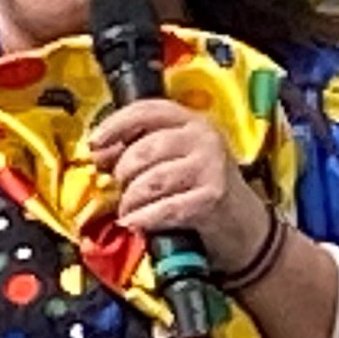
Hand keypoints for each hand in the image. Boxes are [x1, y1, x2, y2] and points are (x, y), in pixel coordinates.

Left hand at [94, 96, 269, 265]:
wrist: (244, 227)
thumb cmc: (203, 189)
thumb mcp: (178, 158)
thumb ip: (142, 149)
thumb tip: (100, 153)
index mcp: (192, 121)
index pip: (146, 110)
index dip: (115, 125)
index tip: (95, 145)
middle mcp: (204, 138)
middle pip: (143, 150)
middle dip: (123, 173)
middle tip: (121, 189)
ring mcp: (210, 167)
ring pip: (150, 181)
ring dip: (130, 200)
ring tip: (129, 210)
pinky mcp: (212, 198)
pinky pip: (164, 208)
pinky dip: (143, 218)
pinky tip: (135, 223)